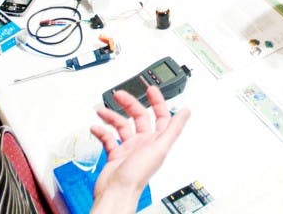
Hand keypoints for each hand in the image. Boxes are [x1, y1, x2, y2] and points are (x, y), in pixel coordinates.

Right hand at [90, 86, 190, 212]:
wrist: (117, 192)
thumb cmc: (138, 175)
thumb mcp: (160, 147)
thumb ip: (174, 128)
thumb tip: (186, 112)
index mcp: (157, 141)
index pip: (161, 116)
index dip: (157, 102)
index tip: (151, 89)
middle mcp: (144, 143)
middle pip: (139, 117)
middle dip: (129, 104)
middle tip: (120, 95)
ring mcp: (129, 148)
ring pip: (121, 126)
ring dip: (111, 117)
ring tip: (102, 111)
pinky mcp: (116, 154)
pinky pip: (108, 138)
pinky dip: (102, 131)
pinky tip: (95, 127)